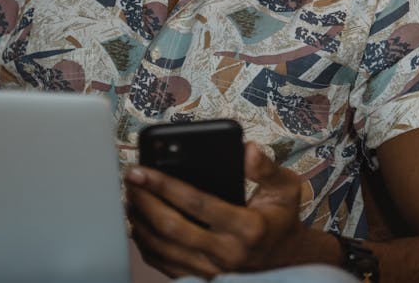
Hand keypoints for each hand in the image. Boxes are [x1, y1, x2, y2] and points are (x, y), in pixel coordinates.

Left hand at [125, 142, 336, 277]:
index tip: (141, 170)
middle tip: (129, 180)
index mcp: (247, 228)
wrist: (288, 261)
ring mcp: (213, 271)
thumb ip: (265, 168)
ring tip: (130, 198)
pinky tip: (139, 223)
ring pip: (163, 249)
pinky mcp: (203, 280)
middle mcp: (228, 254)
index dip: (164, 185)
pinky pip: (165, 265)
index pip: (197, 203)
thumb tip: (246, 149)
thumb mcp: (285, 189)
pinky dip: (146, 244)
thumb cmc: (281, 220)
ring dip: (140, 222)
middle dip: (144, 201)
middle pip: (172, 227)